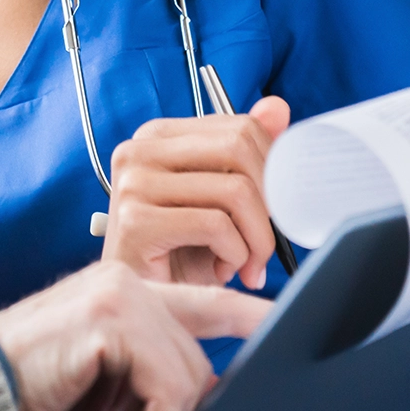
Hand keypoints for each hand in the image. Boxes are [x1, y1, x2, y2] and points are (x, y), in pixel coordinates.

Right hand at [0, 261, 271, 410]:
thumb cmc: (30, 390)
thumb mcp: (104, 388)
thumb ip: (148, 385)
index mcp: (125, 290)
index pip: (205, 301)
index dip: (250, 315)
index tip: (287, 329)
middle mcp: (127, 283)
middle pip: (195, 362)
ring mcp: (121, 297)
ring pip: (184, 379)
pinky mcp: (112, 322)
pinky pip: (163, 392)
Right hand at [103, 96, 291, 289]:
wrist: (145, 302)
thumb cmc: (180, 252)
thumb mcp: (218, 199)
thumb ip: (244, 152)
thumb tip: (277, 108)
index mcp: (157, 137)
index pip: (241, 127)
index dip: (273, 170)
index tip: (272, 209)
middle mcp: (138, 151)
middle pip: (240, 150)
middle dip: (269, 202)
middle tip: (264, 241)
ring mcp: (132, 183)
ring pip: (235, 191)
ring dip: (256, 238)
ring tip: (245, 263)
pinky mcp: (134, 221)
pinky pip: (216, 226)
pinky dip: (236, 255)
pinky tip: (223, 270)